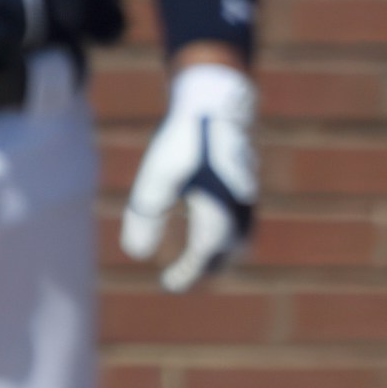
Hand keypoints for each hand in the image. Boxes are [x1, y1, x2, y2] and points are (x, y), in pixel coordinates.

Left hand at [119, 61, 260, 292]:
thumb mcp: (155, 181)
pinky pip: (244, 219)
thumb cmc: (184, 143)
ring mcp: (249, 198)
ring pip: (241, 237)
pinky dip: (229, 232)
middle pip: (228, 253)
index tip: (170, 283)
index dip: (186, 274)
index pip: (204, 258)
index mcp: (218, 216)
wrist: (217, 104)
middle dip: (207, 267)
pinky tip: (207, 221)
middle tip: (184, 273)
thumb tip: (138, 256)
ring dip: (220, 251)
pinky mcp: (249, 184)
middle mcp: (239, 212)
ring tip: (198, 254)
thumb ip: (146, 220)